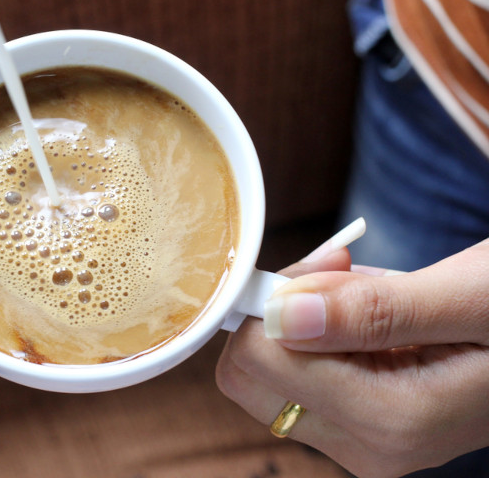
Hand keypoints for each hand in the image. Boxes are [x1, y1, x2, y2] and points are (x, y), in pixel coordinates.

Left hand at [216, 238, 488, 477]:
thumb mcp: (468, 298)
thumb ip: (373, 312)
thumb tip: (279, 317)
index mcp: (391, 422)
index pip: (257, 359)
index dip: (275, 300)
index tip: (328, 266)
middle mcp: (368, 447)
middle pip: (248, 375)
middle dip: (279, 313)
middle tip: (341, 274)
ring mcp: (361, 441)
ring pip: (264, 373)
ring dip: (299, 319)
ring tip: (370, 296)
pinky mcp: (360, 425)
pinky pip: (295, 373)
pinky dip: (316, 332)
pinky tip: (367, 314)